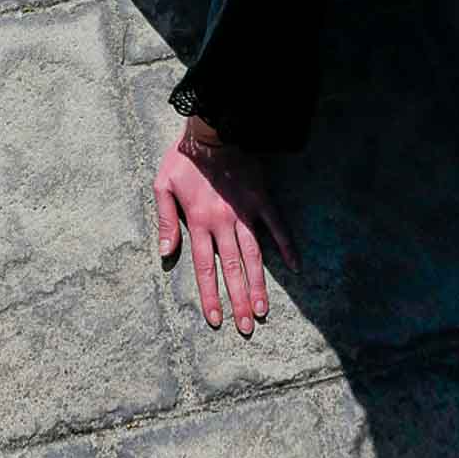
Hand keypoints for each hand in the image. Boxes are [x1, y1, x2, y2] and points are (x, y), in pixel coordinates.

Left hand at [153, 122, 299, 335]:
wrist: (212, 130)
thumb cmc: (184, 158)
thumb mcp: (163, 185)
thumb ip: (165, 221)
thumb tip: (165, 252)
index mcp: (199, 222)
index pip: (206, 268)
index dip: (210, 296)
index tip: (216, 320)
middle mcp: (224, 223)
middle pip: (233, 269)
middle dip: (239, 300)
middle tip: (246, 327)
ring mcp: (245, 212)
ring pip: (255, 255)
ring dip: (259, 284)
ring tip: (263, 310)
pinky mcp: (261, 200)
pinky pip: (277, 226)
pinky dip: (286, 247)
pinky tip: (295, 267)